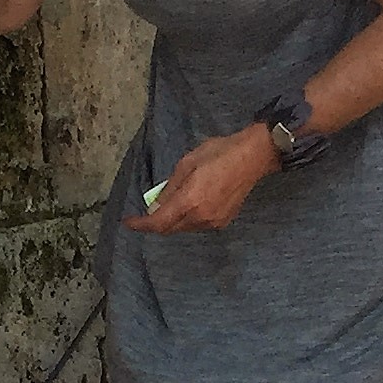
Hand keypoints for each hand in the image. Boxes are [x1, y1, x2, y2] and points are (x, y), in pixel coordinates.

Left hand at [124, 126, 277, 235]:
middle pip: (170, 229)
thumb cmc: (220, 153)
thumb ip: (169, 188)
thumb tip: (155, 207)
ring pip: (184, 228)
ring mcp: (213, 222)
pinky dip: (188, 218)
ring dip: (173, 220)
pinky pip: (198, 225)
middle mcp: (201, 217)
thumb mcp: (187, 163)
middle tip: (150, 207)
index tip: (129, 222)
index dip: (141, 225)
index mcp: (190, 201)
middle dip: (157, 221)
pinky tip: (192, 203)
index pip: (158, 222)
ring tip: (175, 200)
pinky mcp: (222, 222)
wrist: (253, 157)